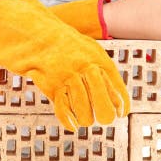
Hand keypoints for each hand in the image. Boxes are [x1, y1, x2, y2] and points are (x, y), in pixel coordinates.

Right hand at [0, 0, 128, 128]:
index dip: (120, 101)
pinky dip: (68, 121)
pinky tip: (73, 125)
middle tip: (106, 120)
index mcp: (97, 58)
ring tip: (87, 120)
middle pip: (101, 99)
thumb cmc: (68, 45)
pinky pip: (63, 109)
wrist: (39, 35)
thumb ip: (104, 71)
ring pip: (83, 108)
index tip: (122, 113)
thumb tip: (118, 98)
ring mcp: (67, 76)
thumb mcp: (90, 51)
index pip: (114, 84)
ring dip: (86, 118)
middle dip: (105, 114)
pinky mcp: (51, 84)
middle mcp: (84, 67)